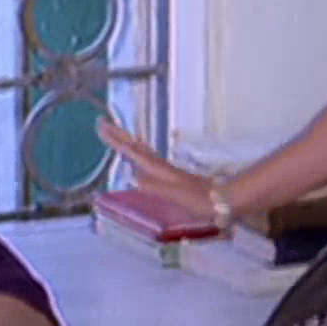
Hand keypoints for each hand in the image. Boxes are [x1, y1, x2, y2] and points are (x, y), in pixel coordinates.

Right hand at [96, 118, 219, 217]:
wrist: (224, 199)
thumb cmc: (200, 200)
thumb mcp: (176, 195)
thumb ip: (154, 187)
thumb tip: (131, 175)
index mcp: (159, 171)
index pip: (133, 152)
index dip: (117, 141)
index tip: (102, 127)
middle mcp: (161, 167)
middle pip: (136, 147)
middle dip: (119, 136)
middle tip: (102, 124)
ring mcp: (167, 171)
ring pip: (143, 151)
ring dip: (128, 143)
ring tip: (116, 135)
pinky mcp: (173, 177)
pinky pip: (149, 160)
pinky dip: (138, 154)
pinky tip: (139, 159)